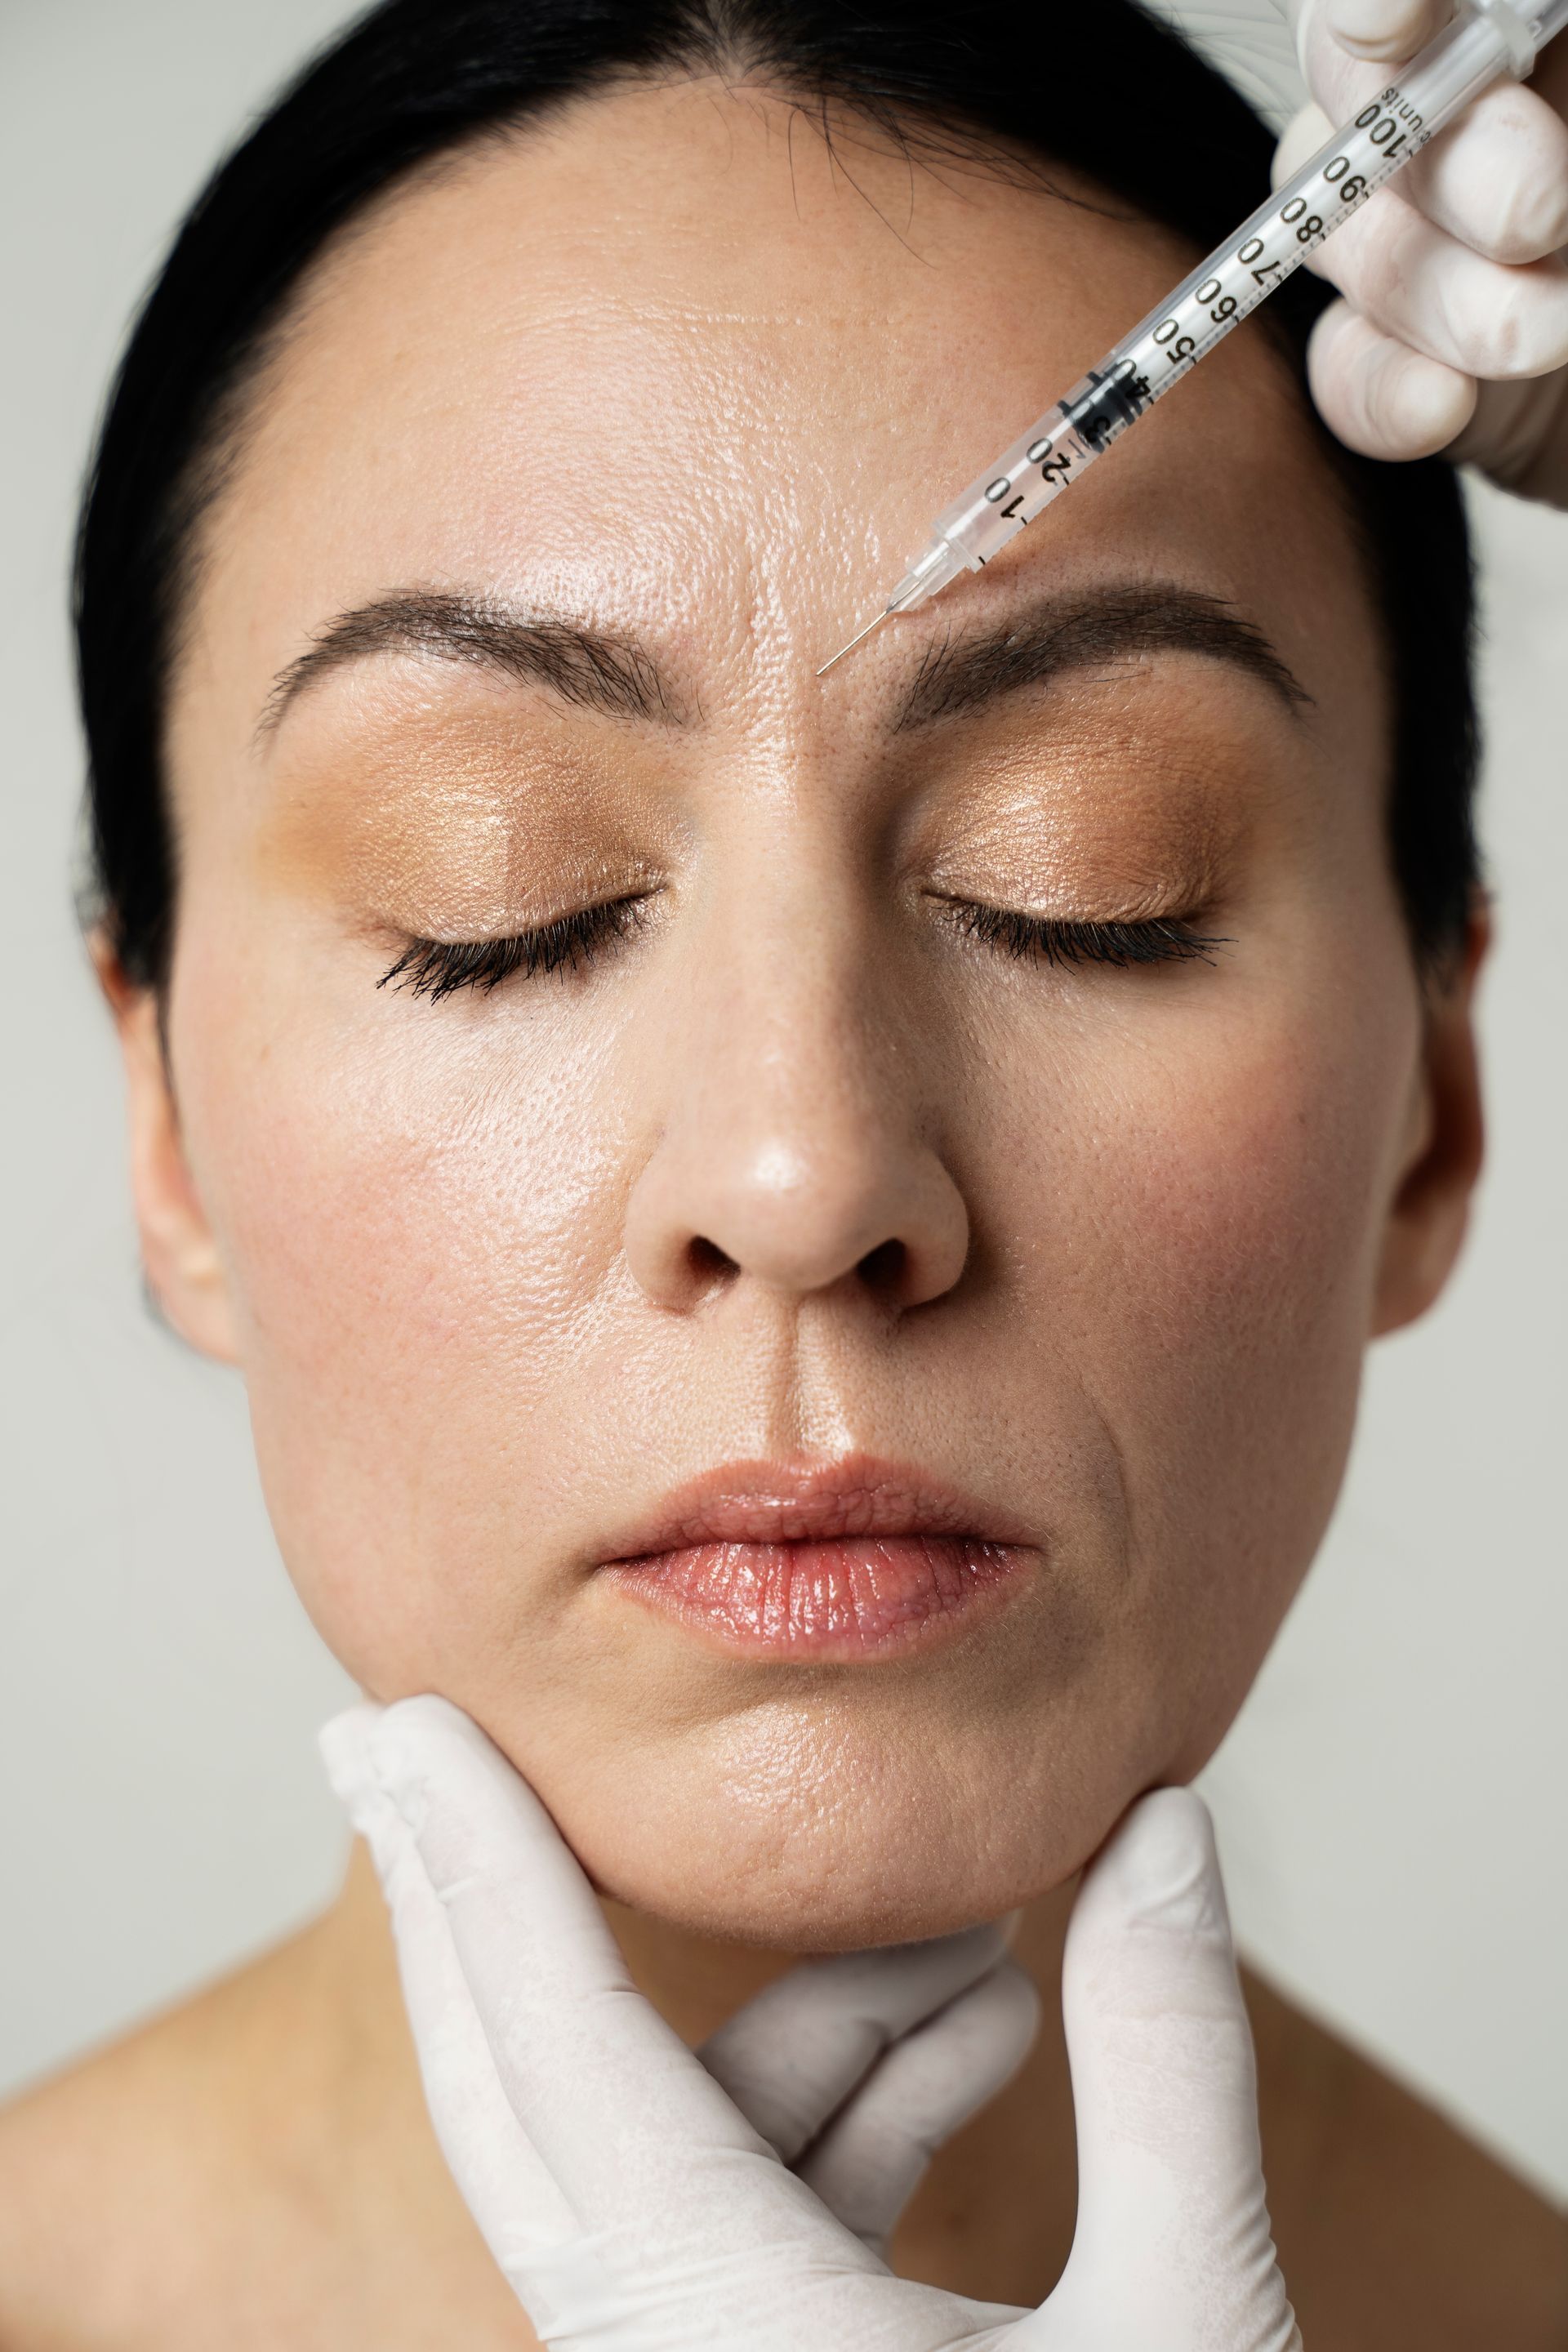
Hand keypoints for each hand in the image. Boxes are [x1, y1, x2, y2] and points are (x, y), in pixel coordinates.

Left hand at [321, 1694, 1300, 2351]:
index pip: (554, 2047)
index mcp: (717, 2336)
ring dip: (814, 2015)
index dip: (468, 1864)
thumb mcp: (1183, 2330)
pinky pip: (756, 2213)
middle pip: (523, 2084)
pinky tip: (985, 2039)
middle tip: (403, 1743)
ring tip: (985, 1945)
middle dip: (473, 1899)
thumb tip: (1168, 1824)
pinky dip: (847, 2113)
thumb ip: (1163, 2057)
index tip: (389, 1729)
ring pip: (688, 2138)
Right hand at [1280, 0, 1567, 502]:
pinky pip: (1345, 366)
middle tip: (1543, 210)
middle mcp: (1483, 105)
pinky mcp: (1423, 358)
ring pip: (1349, 237)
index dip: (1381, 3)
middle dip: (1438, 155)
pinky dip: (1383, 390)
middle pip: (1362, 95)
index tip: (1402, 21)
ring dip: (1442, 295)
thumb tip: (1512, 30)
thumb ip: (1563, 46)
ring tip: (1555, 330)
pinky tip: (1444, 403)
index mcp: (1545, 24)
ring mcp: (1440, 235)